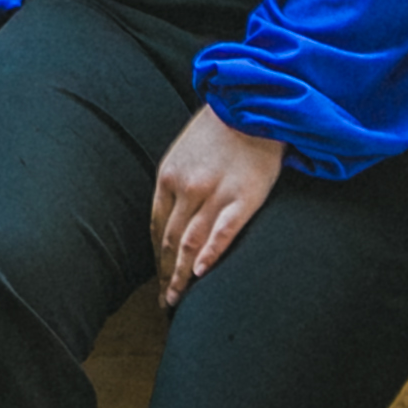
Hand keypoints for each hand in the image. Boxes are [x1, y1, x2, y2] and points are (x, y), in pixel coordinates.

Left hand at [149, 102, 284, 304]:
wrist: (251, 104)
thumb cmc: (219, 130)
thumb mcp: (184, 153)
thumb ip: (175, 183)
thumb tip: (169, 218)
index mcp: (169, 176)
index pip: (157, 227)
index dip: (156, 257)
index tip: (158, 280)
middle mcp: (186, 187)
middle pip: (170, 240)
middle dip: (165, 274)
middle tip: (165, 303)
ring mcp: (214, 193)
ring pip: (191, 242)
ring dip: (181, 275)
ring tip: (177, 300)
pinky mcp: (243, 197)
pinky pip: (223, 231)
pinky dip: (210, 254)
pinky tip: (201, 273)